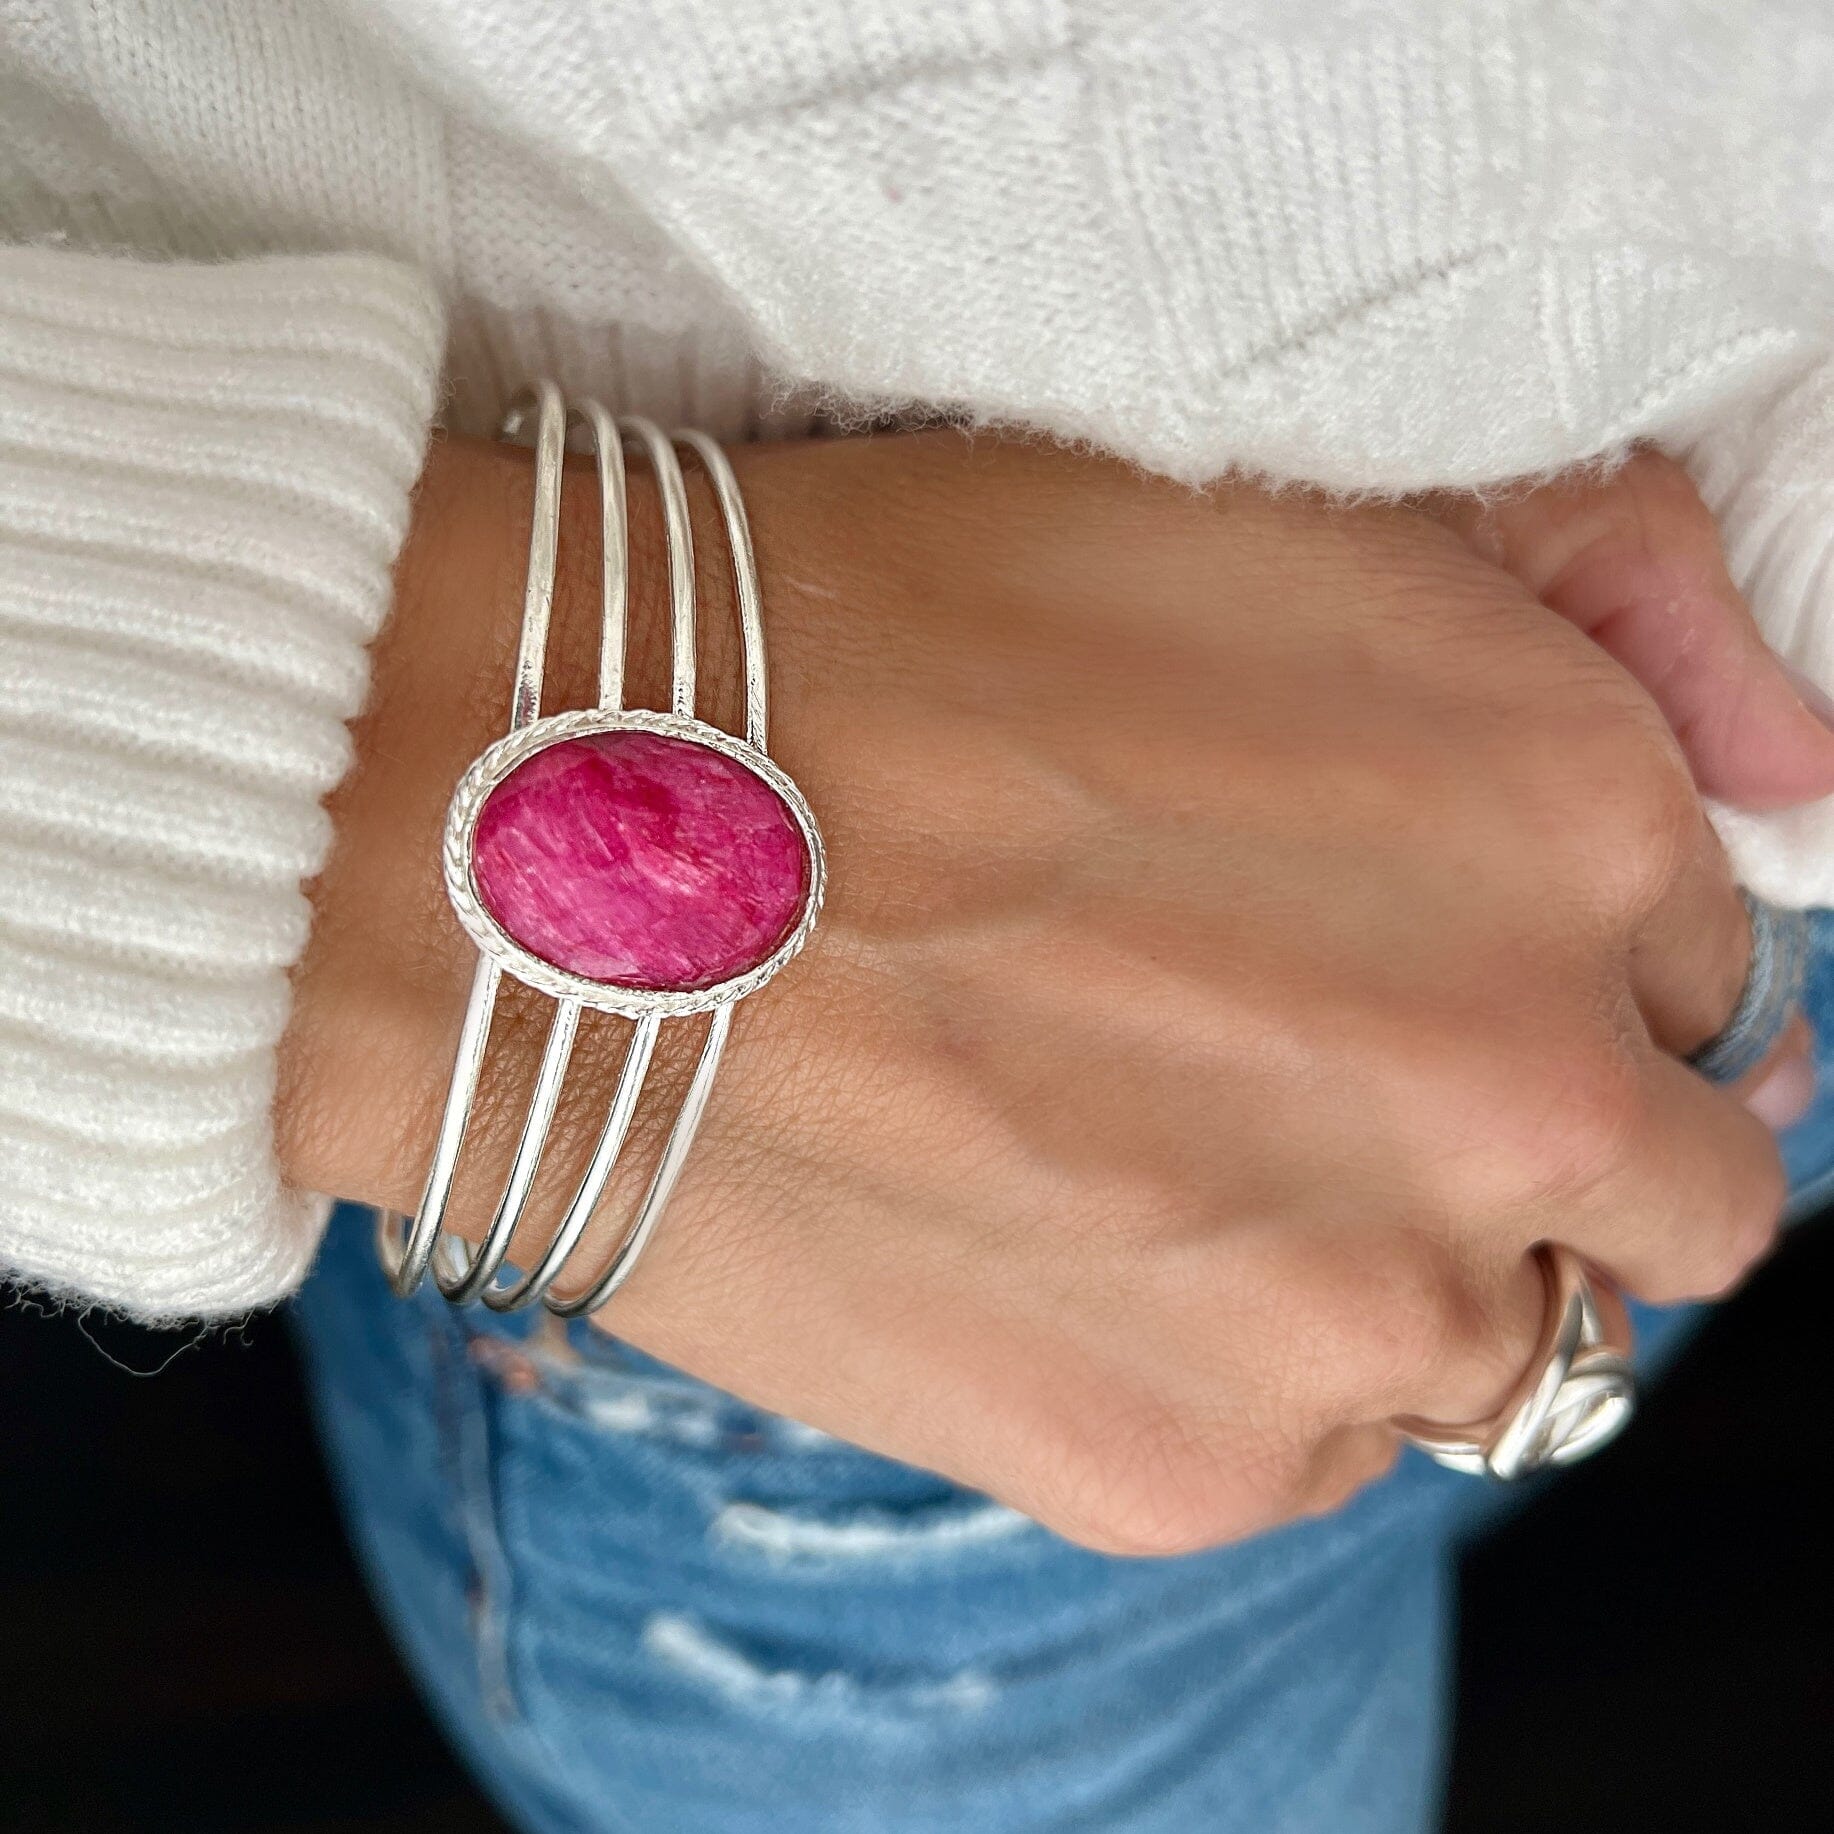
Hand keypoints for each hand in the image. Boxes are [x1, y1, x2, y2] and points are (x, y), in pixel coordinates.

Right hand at [282, 431, 1816, 1553]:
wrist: (561, 837)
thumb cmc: (877, 640)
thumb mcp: (1251, 529)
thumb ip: (1563, 633)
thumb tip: (1773, 769)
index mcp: (1570, 813)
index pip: (1688, 961)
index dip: (1542, 953)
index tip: (1402, 947)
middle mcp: (1528, 1080)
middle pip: (1669, 1186)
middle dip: (1532, 1136)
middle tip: (1312, 1073)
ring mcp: (1369, 1303)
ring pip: (1500, 1339)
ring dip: (1382, 1268)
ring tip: (1154, 1161)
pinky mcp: (1197, 1463)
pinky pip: (1306, 1446)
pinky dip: (1219, 1368)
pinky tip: (1051, 1246)